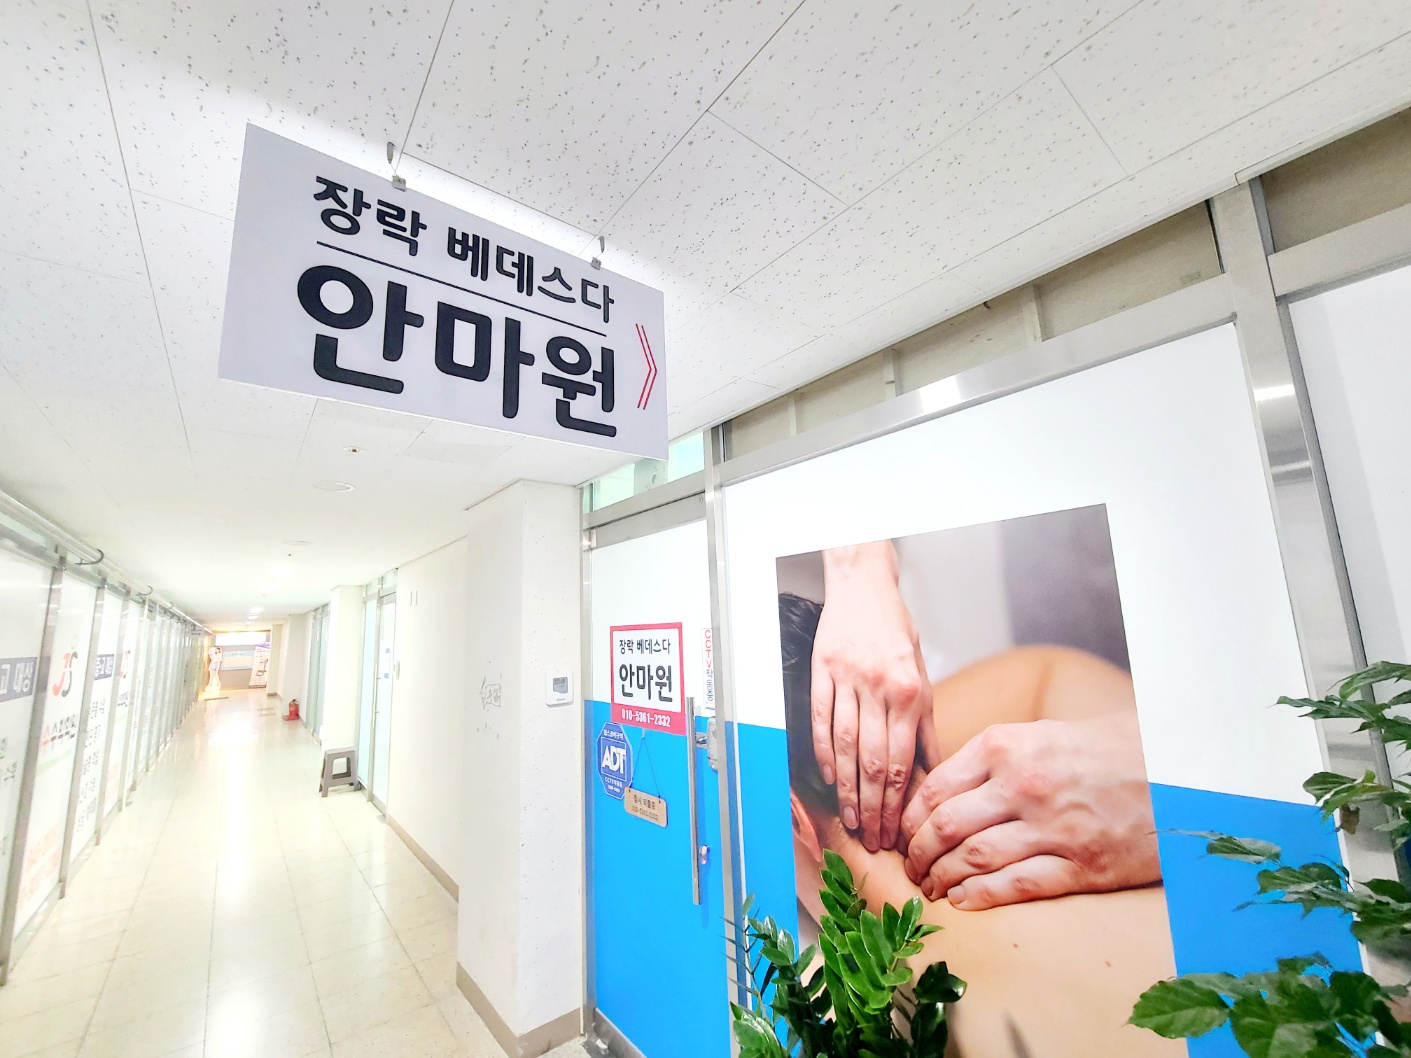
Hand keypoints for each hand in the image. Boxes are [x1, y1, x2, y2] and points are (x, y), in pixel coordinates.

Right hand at [813, 542, 935, 852]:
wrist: (864, 586)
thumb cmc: (895, 630)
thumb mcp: (922, 673)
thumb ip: (925, 724)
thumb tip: (932, 770)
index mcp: (910, 692)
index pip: (901, 761)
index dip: (897, 802)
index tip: (897, 832)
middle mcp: (879, 688)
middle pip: (872, 762)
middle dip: (873, 806)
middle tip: (874, 839)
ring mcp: (847, 680)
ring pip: (844, 746)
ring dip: (846, 788)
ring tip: (851, 819)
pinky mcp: (822, 671)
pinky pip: (820, 719)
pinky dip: (822, 751)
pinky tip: (827, 777)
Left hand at [899, 711, 1159, 908]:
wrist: (1173, 769)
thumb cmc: (1100, 750)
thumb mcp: (1038, 735)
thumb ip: (990, 759)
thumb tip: (937, 792)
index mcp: (1006, 746)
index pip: (935, 788)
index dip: (909, 818)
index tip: (900, 833)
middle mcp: (1023, 784)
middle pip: (945, 826)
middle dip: (916, 853)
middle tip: (910, 867)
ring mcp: (1053, 827)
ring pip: (973, 859)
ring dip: (941, 878)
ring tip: (930, 888)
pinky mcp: (1082, 864)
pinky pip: (1016, 885)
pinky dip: (980, 897)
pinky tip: (962, 901)